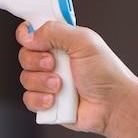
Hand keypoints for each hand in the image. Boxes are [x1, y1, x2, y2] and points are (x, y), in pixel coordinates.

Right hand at [16, 21, 137, 137]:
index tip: (33, 39)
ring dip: (42, 83)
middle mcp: (52, 61)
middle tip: (54, 64)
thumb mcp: (83, 42)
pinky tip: (56, 100)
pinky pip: (28, 99)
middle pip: (24, 56)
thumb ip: (54, 31)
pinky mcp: (45, 101)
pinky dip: (40, 100)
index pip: (33, 33)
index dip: (27, 35)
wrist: (112, 106)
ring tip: (61, 86)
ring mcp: (47, 82)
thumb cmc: (106, 74)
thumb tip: (28, 35)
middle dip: (37, 62)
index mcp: (61, 43)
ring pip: (25, 79)